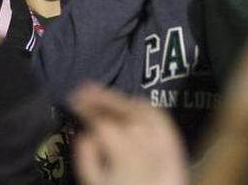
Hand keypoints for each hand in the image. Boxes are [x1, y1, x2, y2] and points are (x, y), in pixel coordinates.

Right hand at [72, 84, 186, 184]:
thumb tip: (84, 133)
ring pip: (143, 109)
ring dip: (121, 99)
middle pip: (123, 109)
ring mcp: (164, 141)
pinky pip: (160, 117)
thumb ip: (87, 158)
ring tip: (103, 96)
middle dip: (101, 97)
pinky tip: (131, 104)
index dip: (85, 108)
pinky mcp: (175, 145)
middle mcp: (148, 142)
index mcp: (125, 153)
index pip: (102, 122)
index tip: (72, 101)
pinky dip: (144, 106)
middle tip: (82, 89)